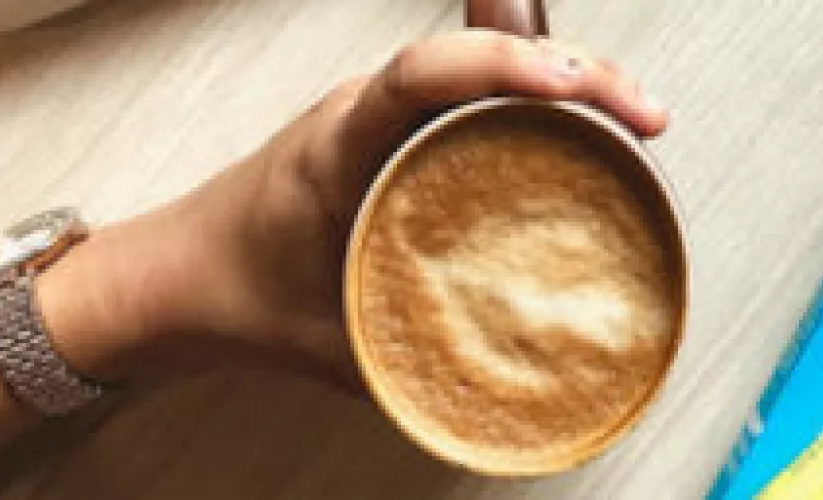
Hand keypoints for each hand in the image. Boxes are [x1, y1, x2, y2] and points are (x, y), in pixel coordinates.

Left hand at [63, 31, 668, 386]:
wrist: (176, 277)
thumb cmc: (237, 294)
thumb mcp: (330, 340)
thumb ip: (411, 358)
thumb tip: (511, 382)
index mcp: (337, 145)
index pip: (421, 76)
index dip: (502, 67)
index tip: (572, 87)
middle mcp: (364, 112)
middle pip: (480, 55)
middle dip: (575, 71)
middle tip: (645, 117)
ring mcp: (384, 115)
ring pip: (487, 67)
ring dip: (567, 79)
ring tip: (637, 119)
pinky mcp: (400, 132)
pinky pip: (479, 94)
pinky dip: (540, 100)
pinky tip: (588, 130)